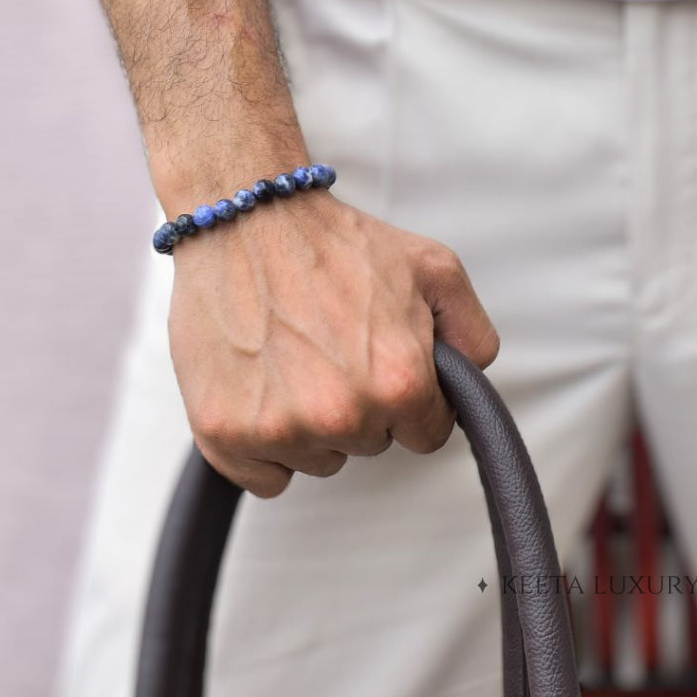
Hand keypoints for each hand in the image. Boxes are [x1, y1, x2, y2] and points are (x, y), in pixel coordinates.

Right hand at [168, 191, 499, 496]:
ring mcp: (277, 428)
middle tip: (329, 346)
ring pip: (317, 461)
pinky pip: (265, 478)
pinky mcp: (223, 433)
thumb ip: (473, 334)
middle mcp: (340, 414)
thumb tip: (471, 380)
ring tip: (290, 358)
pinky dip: (263, 447)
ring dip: (310, 425)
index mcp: (398, 382)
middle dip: (359, 405)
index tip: (379, 362)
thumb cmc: (330, 241)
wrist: (244, 218)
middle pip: (370, 446)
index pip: (426, 435)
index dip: (408, 395)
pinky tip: (262, 391)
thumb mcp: (433, 268)